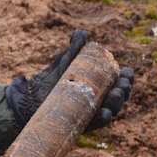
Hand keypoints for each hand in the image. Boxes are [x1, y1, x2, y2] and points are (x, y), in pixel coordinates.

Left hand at [5, 30, 132, 131]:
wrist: (29, 98)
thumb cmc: (51, 79)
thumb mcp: (64, 63)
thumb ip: (74, 49)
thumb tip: (81, 33)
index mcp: (101, 84)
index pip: (120, 81)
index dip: (126, 78)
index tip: (127, 73)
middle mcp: (100, 99)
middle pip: (119, 96)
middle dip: (124, 90)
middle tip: (121, 86)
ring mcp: (91, 112)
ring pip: (111, 110)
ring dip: (116, 104)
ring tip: (115, 95)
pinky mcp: (82, 124)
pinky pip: (96, 124)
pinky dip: (103, 119)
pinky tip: (105, 113)